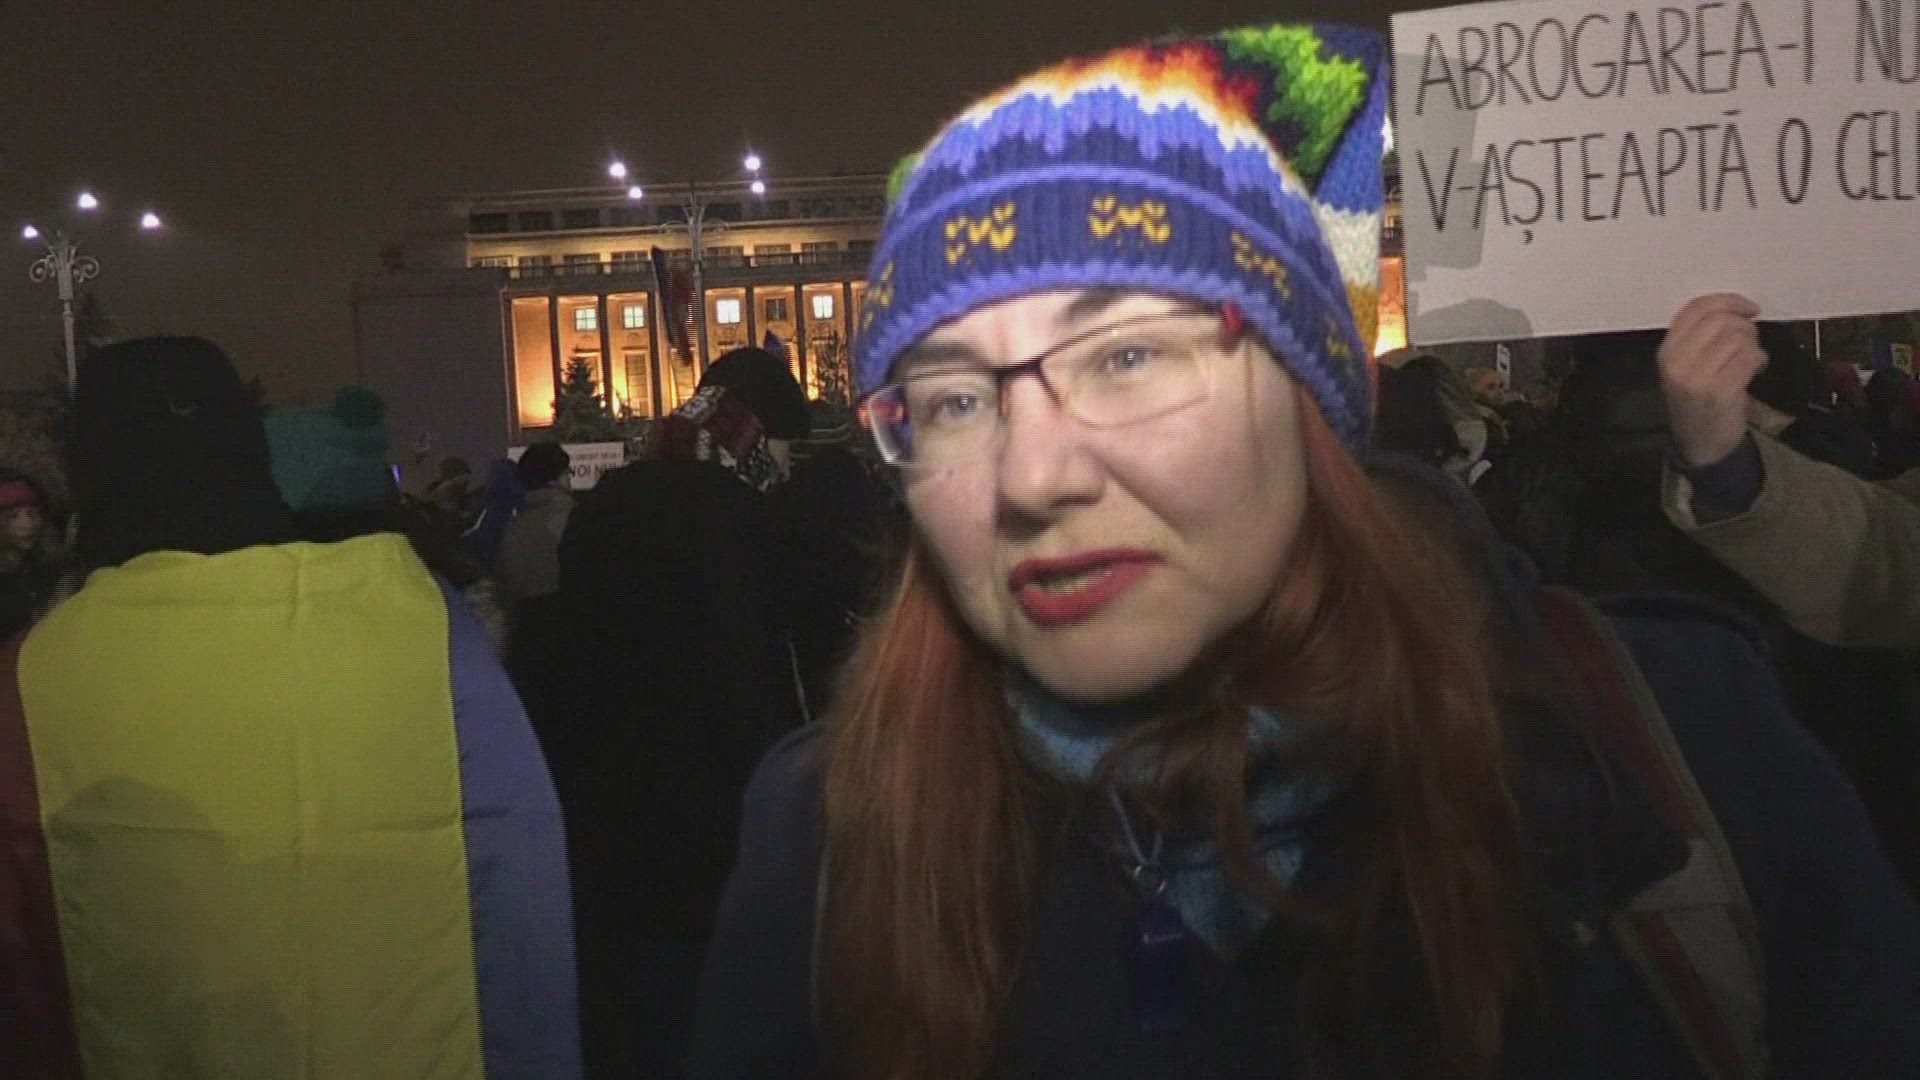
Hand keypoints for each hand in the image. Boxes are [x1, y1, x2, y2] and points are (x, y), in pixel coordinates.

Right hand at [1658, 293, 1765, 468]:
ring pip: (1738, 338)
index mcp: (1667, 351)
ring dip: (1753, 346)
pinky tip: (1755, 370)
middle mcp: (1678, 362)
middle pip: (1721, 320)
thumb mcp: (1685, 367)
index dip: (1728, 301)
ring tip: (1749, 359)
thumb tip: (1733, 308)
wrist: (1700, 445)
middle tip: (1749, 341)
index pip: (1696, 309)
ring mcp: (1697, 378)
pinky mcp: (1720, 391)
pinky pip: (1748, 358)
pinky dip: (1758, 361)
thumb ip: (1699, 337)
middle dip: (1744, 326)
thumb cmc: (1697, 402)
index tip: (1748, 308)